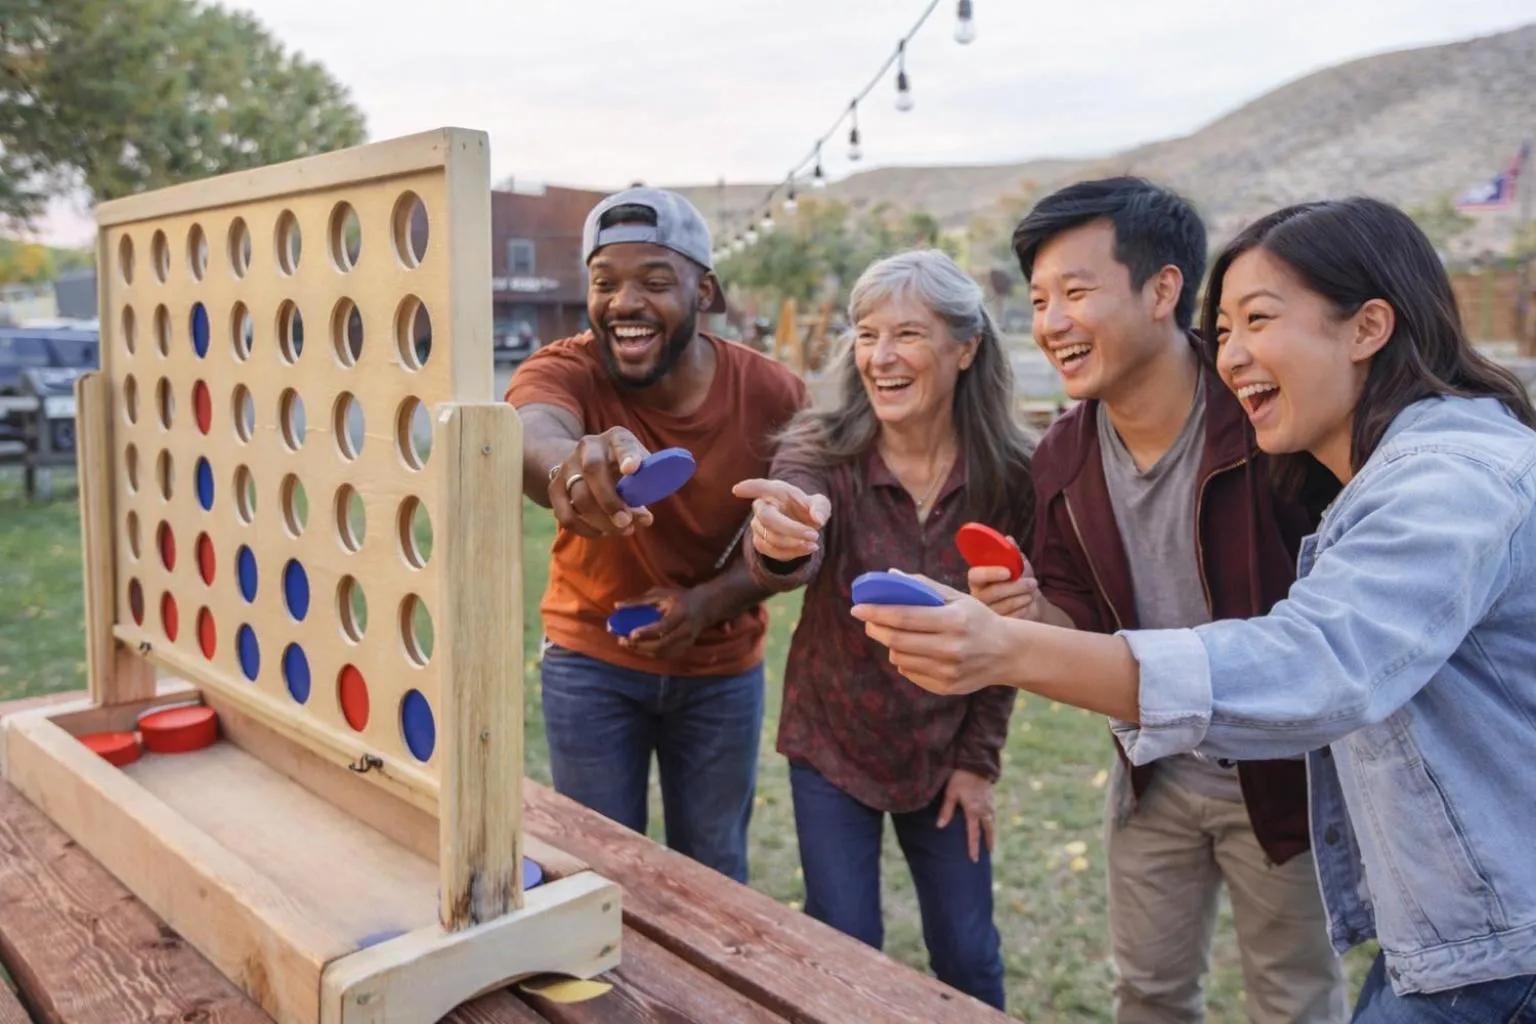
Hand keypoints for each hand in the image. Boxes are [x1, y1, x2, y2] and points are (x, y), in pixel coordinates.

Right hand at [550, 427, 655, 537]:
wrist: (586, 463)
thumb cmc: (625, 470)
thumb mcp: (640, 470)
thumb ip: (646, 491)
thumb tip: (645, 519)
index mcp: (616, 438)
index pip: (622, 443)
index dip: (627, 456)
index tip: (632, 469)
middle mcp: (588, 447)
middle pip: (593, 470)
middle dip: (610, 500)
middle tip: (625, 522)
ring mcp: (568, 466)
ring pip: (579, 497)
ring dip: (601, 520)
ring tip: (623, 530)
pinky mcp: (555, 487)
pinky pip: (565, 514)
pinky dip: (584, 529)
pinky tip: (602, 533)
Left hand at [614, 587, 708, 659]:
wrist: (704, 607)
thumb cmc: (679, 598)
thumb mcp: (661, 593)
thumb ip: (640, 600)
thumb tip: (617, 606)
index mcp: (681, 613)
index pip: (664, 626)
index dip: (647, 632)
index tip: (631, 634)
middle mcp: (685, 630)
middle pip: (662, 644)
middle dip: (641, 646)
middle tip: (623, 641)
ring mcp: (686, 642)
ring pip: (662, 653)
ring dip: (643, 651)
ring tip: (628, 645)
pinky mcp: (684, 648)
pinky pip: (665, 656)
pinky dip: (650, 654)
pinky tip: (640, 648)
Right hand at [731, 478, 830, 561]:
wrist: (803, 526)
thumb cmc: (808, 509)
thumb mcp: (821, 504)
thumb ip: (821, 507)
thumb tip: (818, 519)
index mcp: (777, 491)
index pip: (761, 487)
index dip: (749, 488)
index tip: (737, 490)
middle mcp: (763, 506)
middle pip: (767, 518)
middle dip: (791, 529)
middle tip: (814, 535)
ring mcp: (757, 525)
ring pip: (770, 538)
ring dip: (794, 544)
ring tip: (814, 544)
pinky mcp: (759, 541)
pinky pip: (771, 551)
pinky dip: (791, 553)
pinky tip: (805, 549)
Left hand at [851, 574, 1018, 695]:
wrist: (1006, 653)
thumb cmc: (977, 619)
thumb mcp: (958, 598)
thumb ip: (924, 587)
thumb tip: (890, 576)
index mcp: (954, 621)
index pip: (904, 617)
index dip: (876, 612)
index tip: (857, 608)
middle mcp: (951, 648)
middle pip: (897, 640)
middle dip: (875, 628)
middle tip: (868, 620)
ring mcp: (948, 671)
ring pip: (900, 658)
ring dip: (891, 644)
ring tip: (895, 634)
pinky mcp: (945, 687)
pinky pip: (910, 672)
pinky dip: (905, 660)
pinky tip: (914, 650)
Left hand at [937, 769, 995, 861]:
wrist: (977, 761)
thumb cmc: (961, 777)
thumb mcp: (950, 793)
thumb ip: (946, 810)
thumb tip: (940, 827)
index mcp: (974, 811)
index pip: (974, 834)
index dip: (973, 848)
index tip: (975, 860)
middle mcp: (984, 810)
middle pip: (989, 831)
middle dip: (989, 842)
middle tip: (990, 853)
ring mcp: (990, 803)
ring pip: (993, 822)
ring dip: (992, 832)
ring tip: (992, 841)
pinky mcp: (991, 796)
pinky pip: (994, 813)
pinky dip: (993, 821)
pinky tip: (990, 821)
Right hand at [968, 554, 1044, 620]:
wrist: (1031, 600)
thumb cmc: (1020, 579)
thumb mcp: (1018, 564)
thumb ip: (1011, 553)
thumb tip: (1008, 539)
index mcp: (978, 578)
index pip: (975, 575)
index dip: (990, 573)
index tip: (1009, 572)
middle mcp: (977, 596)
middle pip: (991, 593)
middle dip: (1015, 587)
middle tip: (1032, 582)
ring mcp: (986, 614)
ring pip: (1002, 607)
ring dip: (1021, 598)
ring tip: (1032, 592)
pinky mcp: (997, 626)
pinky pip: (1010, 619)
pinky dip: (1023, 610)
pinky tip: (1029, 604)